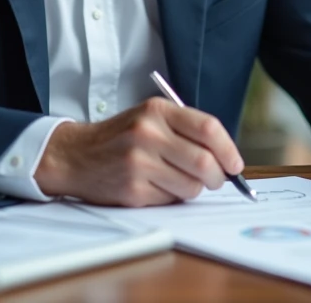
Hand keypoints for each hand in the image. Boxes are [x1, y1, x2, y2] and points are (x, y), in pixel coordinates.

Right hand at [34, 97, 244, 206]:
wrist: (76, 155)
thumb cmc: (121, 137)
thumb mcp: (150, 117)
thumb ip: (186, 130)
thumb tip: (226, 158)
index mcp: (157, 111)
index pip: (208, 128)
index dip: (228, 149)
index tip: (234, 163)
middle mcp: (148, 133)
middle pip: (204, 162)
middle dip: (217, 176)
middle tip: (215, 179)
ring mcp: (139, 163)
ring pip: (191, 186)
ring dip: (194, 188)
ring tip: (178, 180)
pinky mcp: (133, 189)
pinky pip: (171, 200)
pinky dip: (172, 197)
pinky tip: (156, 186)